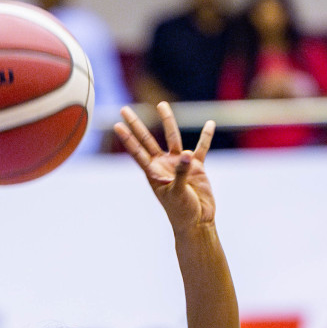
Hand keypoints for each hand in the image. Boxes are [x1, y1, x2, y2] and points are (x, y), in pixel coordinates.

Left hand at [113, 102, 215, 234]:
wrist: (197, 222)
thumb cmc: (182, 212)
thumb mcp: (178, 193)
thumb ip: (180, 173)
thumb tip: (186, 154)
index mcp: (154, 173)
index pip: (137, 152)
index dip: (127, 138)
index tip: (116, 125)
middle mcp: (163, 165)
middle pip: (148, 139)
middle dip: (137, 124)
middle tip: (125, 109)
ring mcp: (179, 165)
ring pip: (172, 138)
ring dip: (168, 121)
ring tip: (161, 104)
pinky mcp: (196, 167)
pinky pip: (202, 148)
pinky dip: (205, 136)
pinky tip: (210, 124)